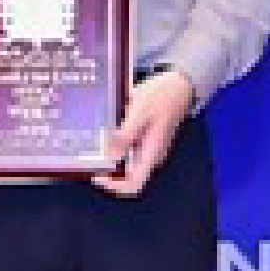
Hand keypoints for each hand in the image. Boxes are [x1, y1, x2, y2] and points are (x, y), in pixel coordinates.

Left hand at [95, 68, 195, 197]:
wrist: (179, 84)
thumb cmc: (162, 96)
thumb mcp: (140, 112)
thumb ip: (126, 135)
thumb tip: (110, 156)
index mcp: (152, 154)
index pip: (133, 185)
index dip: (113, 186)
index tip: (96, 174)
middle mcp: (151, 156)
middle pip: (128, 178)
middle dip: (108, 173)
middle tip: (90, 160)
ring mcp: (150, 148)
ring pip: (127, 166)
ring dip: (111, 161)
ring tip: (95, 146)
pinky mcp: (147, 140)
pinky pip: (129, 152)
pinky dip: (116, 148)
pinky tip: (106, 135)